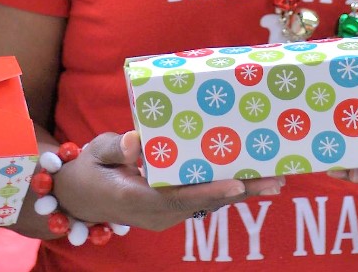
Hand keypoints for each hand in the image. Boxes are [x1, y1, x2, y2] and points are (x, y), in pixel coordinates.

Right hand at [14, 131, 284, 236]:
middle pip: (203, 203)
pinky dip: (227, 191)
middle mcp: (156, 214)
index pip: (177, 198)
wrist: (80, 197)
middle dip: (240, 191)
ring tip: (277, 180)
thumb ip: (116, 147)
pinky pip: (202, 202)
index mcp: (135, 199)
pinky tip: (254, 183)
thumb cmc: (88, 168)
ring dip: (241, 192)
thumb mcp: (96, 152)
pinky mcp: (172, 211)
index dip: (208, 191)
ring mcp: (166, 216)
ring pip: (208, 204)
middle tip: (276, 180)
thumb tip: (135, 141)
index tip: (236, 184)